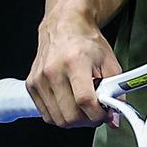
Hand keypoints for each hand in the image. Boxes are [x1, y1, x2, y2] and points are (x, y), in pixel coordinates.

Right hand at [29, 8, 124, 128]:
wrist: (64, 26)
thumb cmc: (86, 42)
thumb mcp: (109, 63)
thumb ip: (116, 92)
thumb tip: (115, 117)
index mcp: (75, 61)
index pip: (85, 100)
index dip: (98, 114)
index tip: (105, 114)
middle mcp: (53, 70)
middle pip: (70, 115)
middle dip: (87, 120)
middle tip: (95, 112)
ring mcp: (39, 78)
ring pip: (57, 119)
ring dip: (73, 119)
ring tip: (82, 106)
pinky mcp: (31, 85)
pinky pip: (46, 114)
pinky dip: (59, 115)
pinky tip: (68, 103)